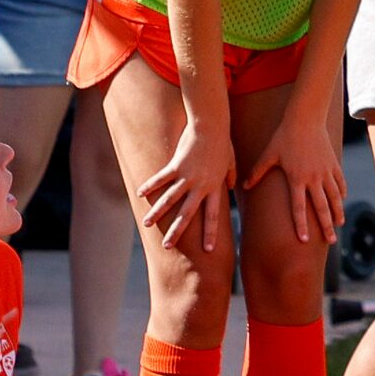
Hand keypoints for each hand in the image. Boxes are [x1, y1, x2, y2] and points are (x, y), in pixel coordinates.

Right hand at [140, 117, 235, 253]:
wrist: (211, 125)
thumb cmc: (222, 143)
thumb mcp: (230, 161)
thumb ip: (232, 176)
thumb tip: (235, 186)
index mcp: (215, 187)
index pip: (213, 215)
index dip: (210, 233)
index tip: (208, 250)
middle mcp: (200, 185)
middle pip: (188, 214)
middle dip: (177, 231)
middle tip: (168, 246)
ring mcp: (187, 176)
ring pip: (169, 199)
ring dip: (157, 213)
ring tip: (146, 224)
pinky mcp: (175, 166)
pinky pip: (160, 179)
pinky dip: (150, 187)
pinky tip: (139, 195)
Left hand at [243, 110, 344, 244]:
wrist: (305, 119)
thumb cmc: (283, 137)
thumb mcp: (268, 155)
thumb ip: (257, 172)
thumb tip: (244, 186)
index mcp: (296, 179)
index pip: (299, 208)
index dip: (301, 225)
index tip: (304, 240)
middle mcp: (313, 178)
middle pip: (322, 207)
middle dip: (327, 226)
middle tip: (331, 241)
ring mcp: (326, 171)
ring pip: (335, 197)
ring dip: (337, 212)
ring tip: (339, 224)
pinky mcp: (334, 163)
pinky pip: (340, 182)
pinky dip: (341, 192)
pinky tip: (342, 201)